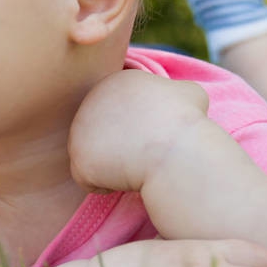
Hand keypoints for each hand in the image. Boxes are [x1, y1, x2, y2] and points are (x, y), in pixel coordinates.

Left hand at [68, 70, 211, 193]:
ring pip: (96, 155)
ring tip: (138, 165)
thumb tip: (175, 102)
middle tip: (147, 153)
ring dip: (115, 164)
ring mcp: (78, 129)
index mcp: (115, 82)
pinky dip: (108, 185)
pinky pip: (90, 179)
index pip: (121, 111)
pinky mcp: (77, 157)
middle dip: (124, 146)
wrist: (174, 149)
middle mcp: (89, 100)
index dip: (141, 129)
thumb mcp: (188, 93)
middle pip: (104, 132)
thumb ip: (173, 92)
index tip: (157, 136)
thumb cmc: (185, 122)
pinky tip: (128, 178)